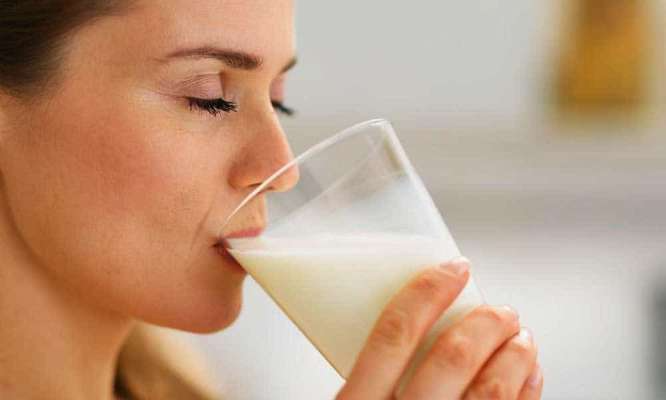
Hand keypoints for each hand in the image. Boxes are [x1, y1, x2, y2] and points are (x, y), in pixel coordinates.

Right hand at [336, 258, 542, 399]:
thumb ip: (364, 377)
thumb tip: (395, 327)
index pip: (395, 334)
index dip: (427, 293)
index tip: (451, 269)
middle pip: (452, 357)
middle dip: (484, 323)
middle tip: (498, 310)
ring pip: (491, 390)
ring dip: (513, 354)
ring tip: (520, 336)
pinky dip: (527, 389)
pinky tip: (529, 373)